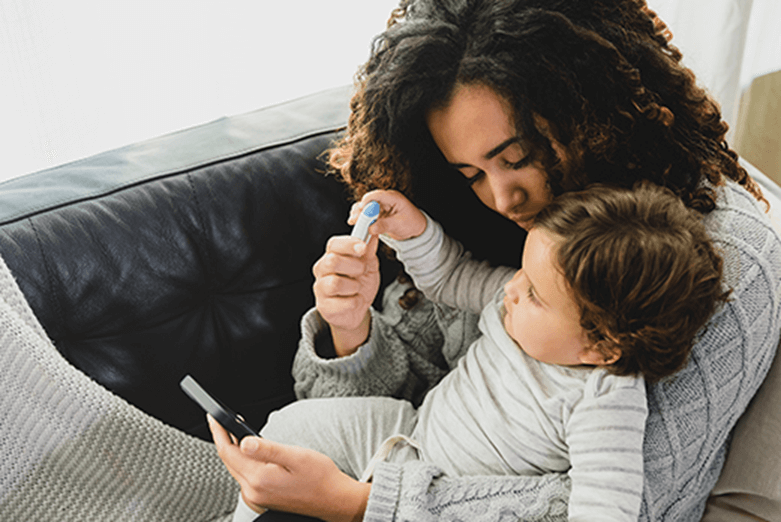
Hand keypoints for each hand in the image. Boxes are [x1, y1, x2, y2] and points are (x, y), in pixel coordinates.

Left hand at [208, 416, 369, 521]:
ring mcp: (257, 499)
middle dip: (224, 439)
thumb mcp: (296, 456)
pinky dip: (243, 462)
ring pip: (236, 469)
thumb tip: (244, 441)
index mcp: (259, 479)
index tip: (213, 418)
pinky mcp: (262, 500)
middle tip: (221, 421)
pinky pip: (245, 478)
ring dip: (233, 451)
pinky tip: (250, 453)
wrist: (334, 500)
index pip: (229, 452)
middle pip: (229, 462)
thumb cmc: (320, 478)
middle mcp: (253, 493)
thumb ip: (268, 449)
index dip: (219, 433)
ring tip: (235, 432)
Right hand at [312, 234, 379, 355]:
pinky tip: (355, 301)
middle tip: (362, 271)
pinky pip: (342, 303)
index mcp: (332, 256)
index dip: (348, 244)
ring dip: (354, 286)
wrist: (357, 311)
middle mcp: (322, 270)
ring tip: (357, 288)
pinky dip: (355, 302)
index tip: (363, 247)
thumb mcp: (369, 266)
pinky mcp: (324, 306)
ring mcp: (321, 288)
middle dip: (354, 266)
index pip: (333, 244)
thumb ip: (369, 252)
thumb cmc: (360, 285)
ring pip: (335, 283)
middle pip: (332, 261)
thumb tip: (373, 235)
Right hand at [349, 190, 426, 240]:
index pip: (377, 195)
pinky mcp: (378, 213)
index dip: (367, 200)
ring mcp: (381, 206)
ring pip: (366, 207)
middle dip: (359, 209)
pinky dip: (361, 218)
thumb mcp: (398, 225)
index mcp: (393, 197)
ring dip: (358, 213)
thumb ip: (384, 225)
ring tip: (352, 221)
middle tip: (353, 218)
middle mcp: (386, 199)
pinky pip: (367, 214)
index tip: (360, 208)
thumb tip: (371, 228)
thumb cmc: (412, 224)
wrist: (416, 230)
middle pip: (369, 200)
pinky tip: (355, 222)